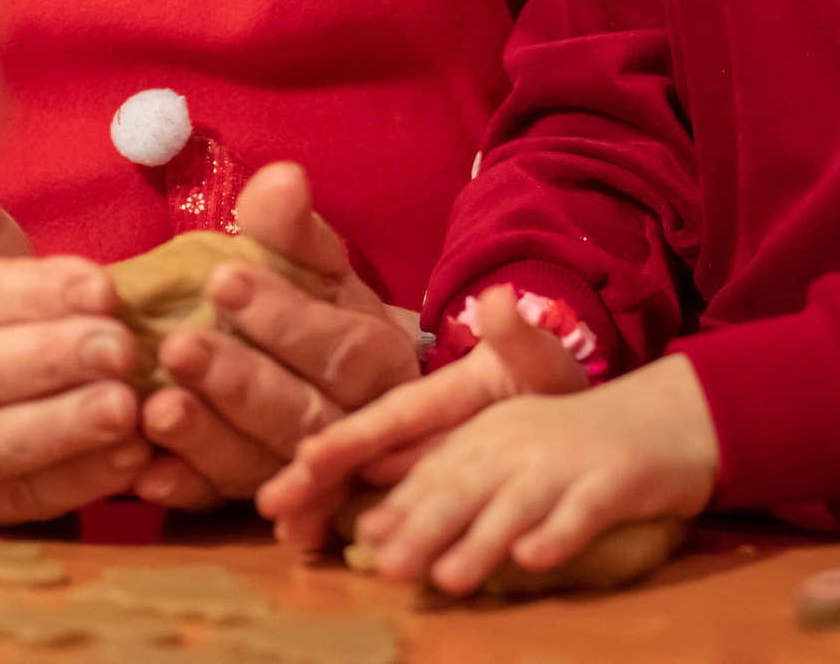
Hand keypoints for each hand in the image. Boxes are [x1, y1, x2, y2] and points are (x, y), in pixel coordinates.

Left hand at [131, 162, 422, 508]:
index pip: (341, 347)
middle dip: (238, 383)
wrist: (318, 373)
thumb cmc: (312, 307)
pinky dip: (187, 490)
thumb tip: (283, 178)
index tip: (222, 281)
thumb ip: (292, 229)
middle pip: (303, 413)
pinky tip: (148, 476)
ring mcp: (307, 474)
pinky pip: (223, 505)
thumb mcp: (311, 263)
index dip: (285, 319)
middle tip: (177, 349)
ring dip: (207, 441)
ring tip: (155, 412)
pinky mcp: (255, 502)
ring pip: (263, 463)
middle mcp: (354, 423)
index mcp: (378, 359)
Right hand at [257, 284, 586, 547]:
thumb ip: (521, 340)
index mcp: (441, 394)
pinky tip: (308, 540)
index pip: (393, 415)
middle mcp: (417, 425)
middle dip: (315, 474)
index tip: (310, 453)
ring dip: (320, 502)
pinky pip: (377, 502)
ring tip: (285, 531)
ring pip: (356, 479)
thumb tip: (501, 300)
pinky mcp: (420, 483)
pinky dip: (341, 519)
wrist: (566, 414)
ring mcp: (413, 455)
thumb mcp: (543, 362)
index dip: (354, 434)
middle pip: (359, 449)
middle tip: (272, 503)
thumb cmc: (550, 383)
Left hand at [348, 353, 717, 594]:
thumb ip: (451, 480)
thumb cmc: (573, 445)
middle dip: (425, 525)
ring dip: (483, 540)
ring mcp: (568, 461)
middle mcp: (522, 445)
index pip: (435, 470)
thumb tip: (377, 521)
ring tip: (449, 578)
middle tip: (389, 567)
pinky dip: (559, 532)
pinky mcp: (616, 480)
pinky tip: (535, 558)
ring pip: (519, 502)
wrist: (665, 419)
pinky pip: (584, 509)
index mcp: (490, 435)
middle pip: (467, 486)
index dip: (399, 503)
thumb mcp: (508, 450)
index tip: (362, 537)